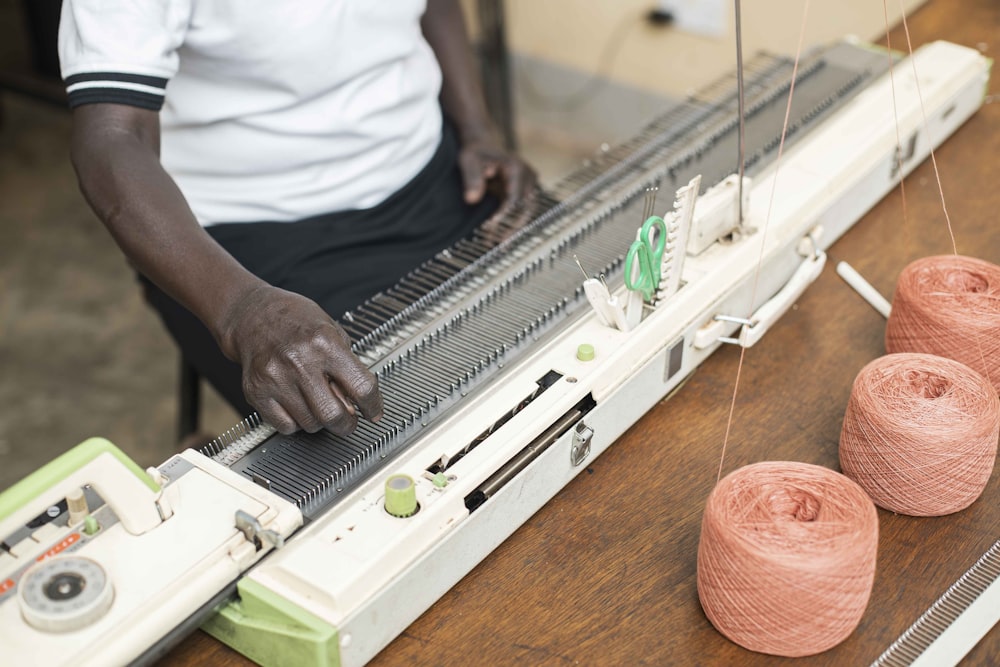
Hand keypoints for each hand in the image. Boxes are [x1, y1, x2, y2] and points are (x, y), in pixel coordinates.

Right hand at [216, 285, 382, 434]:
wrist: (253, 315)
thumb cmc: (295, 321)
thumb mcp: (333, 332)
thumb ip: (347, 367)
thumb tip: (354, 405)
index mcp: (325, 343)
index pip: (361, 387)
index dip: (373, 406)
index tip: (374, 412)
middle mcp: (299, 361)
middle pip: (333, 415)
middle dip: (346, 425)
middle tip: (347, 421)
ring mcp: (275, 378)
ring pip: (310, 424)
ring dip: (319, 421)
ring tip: (317, 403)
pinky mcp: (256, 392)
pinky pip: (286, 426)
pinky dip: (296, 422)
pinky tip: (296, 405)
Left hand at [457, 136, 537, 235]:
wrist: (482, 147)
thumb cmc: (475, 153)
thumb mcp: (468, 160)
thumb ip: (471, 178)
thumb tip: (471, 199)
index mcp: (516, 168)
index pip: (513, 197)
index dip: (503, 215)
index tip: (489, 228)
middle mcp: (528, 176)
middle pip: (525, 208)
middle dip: (512, 228)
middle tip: (499, 245)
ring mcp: (530, 185)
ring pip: (526, 213)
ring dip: (513, 229)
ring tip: (500, 245)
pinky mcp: (526, 194)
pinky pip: (522, 213)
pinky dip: (512, 225)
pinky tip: (499, 238)